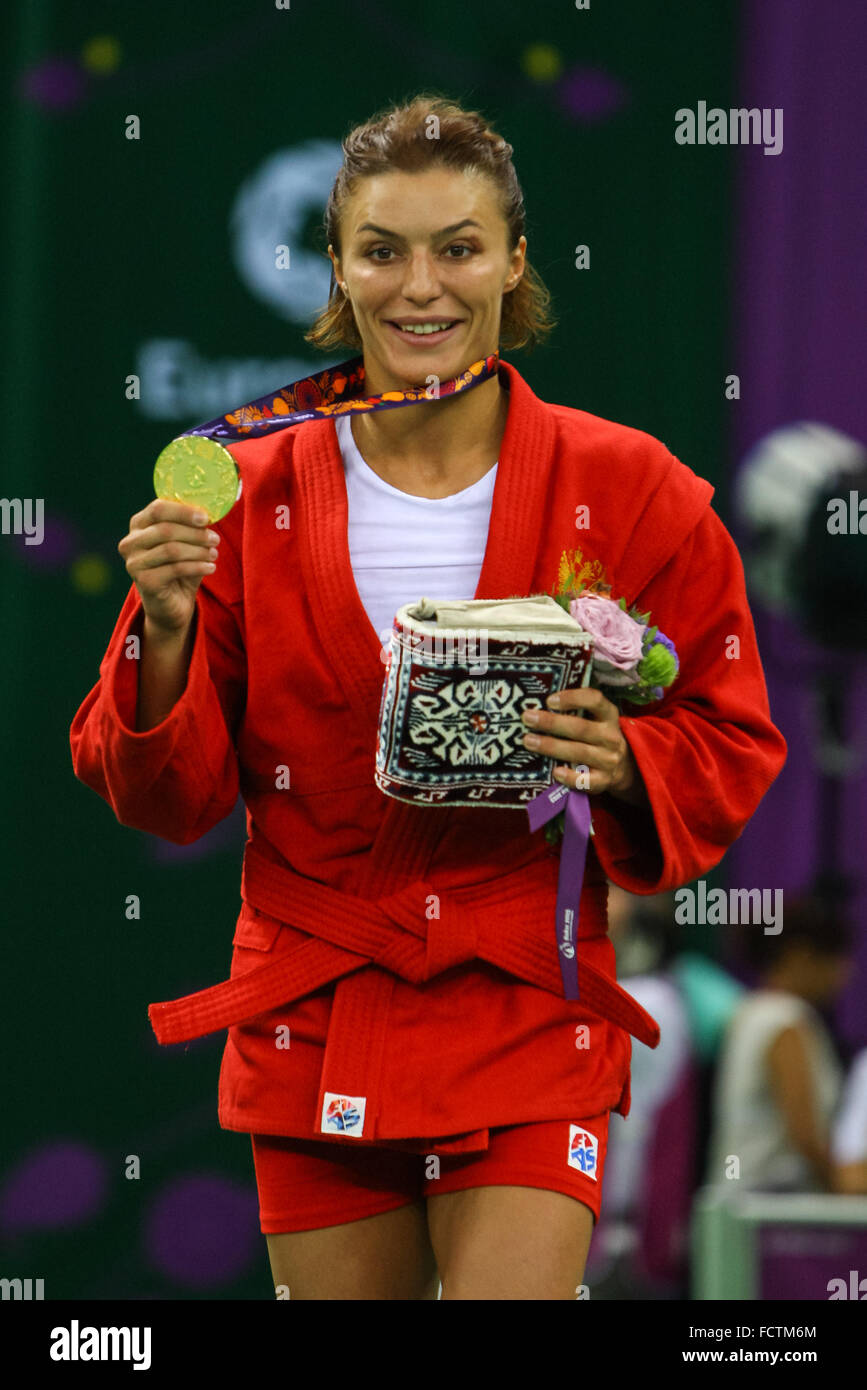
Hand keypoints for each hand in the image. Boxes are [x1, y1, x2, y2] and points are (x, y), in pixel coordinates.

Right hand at [118, 499, 220, 638]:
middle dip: (195, 534)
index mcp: (138, 525)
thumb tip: (209, 513)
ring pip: (172, 550)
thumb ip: (191, 527)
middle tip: (215, 539)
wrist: (171, 604)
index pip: (158, 509)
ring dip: (198, 551)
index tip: (206, 518)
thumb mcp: (185, 543)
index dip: (183, 511)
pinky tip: (210, 567)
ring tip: (214, 554)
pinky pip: (176, 569)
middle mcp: (131, 542)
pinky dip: (197, 567)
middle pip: (166, 530)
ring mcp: (134, 563)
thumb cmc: (179, 568)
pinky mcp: (144, 581)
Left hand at [521, 686, 647, 804]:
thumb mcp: (595, 720)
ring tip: (529, 741)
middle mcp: (610, 737)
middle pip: (581, 728)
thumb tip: (537, 706)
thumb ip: (575, 712)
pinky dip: (571, 777)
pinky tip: (555, 772)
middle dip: (552, 723)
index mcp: (608, 716)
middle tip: (528, 718)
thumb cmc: (596, 736)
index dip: (573, 698)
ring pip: (579, 752)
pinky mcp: (603, 781)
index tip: (549, 700)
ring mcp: (608, 760)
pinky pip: (586, 781)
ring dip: (552, 746)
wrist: (623, 767)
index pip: (595, 700)